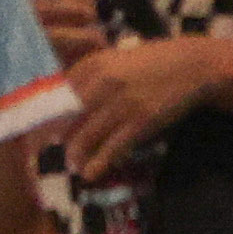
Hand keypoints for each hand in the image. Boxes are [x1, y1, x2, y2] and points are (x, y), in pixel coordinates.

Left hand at [52, 36, 232, 178]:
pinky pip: (112, 148)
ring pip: (85, 136)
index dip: (45, 114)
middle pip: (66, 118)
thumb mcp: (117, 60)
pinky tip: (91, 173)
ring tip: (73, 165)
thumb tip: (66, 101)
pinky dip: (99, 163)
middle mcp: (102, 83)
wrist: (193, 66)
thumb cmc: (153, 62)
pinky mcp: (140, 122)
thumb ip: (92, 76)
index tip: (39, 128)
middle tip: (50, 151)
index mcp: (94, 64)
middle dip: (55, 138)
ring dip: (75, 155)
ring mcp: (121, 103)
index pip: (57, 93)